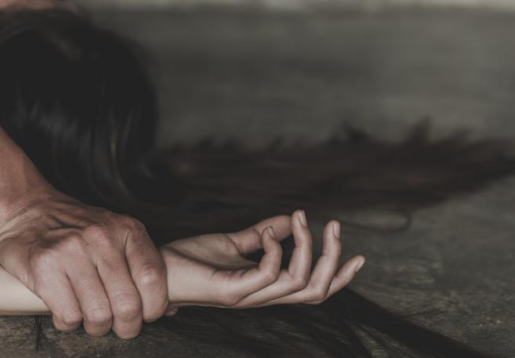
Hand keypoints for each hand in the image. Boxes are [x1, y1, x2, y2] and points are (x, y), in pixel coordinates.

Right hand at [0, 193, 167, 338]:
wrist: (28, 210)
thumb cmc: (81, 230)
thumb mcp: (119, 234)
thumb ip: (143, 266)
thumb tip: (172, 309)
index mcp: (127, 229)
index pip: (152, 277)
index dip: (153, 306)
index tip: (147, 315)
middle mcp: (101, 237)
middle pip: (127, 303)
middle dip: (127, 326)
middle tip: (121, 326)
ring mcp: (71, 251)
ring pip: (98, 315)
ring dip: (97, 327)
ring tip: (94, 319)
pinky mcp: (43, 267)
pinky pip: (69, 316)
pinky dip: (71, 323)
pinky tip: (70, 309)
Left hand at [161, 210, 364, 310]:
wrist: (155, 272)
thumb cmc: (191, 260)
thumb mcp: (234, 242)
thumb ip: (262, 234)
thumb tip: (289, 220)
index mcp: (267, 288)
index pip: (313, 290)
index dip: (339, 278)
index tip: (359, 255)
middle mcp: (263, 296)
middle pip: (315, 290)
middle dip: (333, 259)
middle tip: (334, 225)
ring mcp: (249, 295)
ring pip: (298, 282)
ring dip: (306, 246)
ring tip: (301, 219)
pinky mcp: (231, 291)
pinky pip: (268, 274)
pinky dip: (275, 250)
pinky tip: (267, 231)